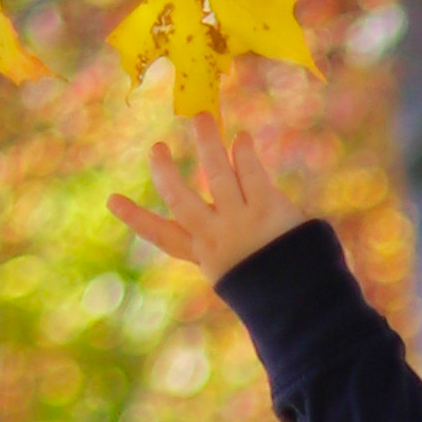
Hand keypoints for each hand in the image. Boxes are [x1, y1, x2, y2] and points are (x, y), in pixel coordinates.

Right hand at [115, 106, 333, 287]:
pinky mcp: (267, 210)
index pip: (164, 237)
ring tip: (201, 118)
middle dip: (166, 173)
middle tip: (157, 149)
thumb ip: (225, 242)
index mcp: (207, 256)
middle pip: (182, 200)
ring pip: (217, 175)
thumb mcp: (240, 271)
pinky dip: (245, 154)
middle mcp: (217, 238)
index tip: (112, 201)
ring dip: (208, 144)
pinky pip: (251, 174)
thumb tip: (219, 210)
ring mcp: (241, 223)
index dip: (137, 219)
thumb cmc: (276, 286)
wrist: (308, 303)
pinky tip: (242, 139)